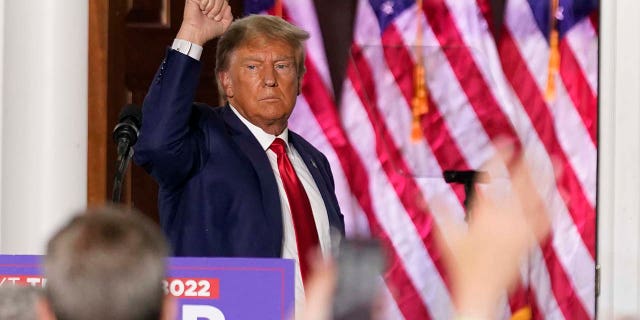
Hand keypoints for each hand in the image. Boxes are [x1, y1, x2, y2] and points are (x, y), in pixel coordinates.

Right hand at [177, 0, 232, 45]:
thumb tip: (228, 7)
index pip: (225, 2)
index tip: (216, 19)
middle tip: (210, 17)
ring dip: (211, 8)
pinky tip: (200, 9)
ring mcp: (202, 0)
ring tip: (205, 14)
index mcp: (215, 6)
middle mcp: (209, 2)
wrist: (196, 33)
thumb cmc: (208, 31)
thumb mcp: (223, 27)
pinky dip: (204, 5)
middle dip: (217, 10)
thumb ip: (229, 17)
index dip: (223, 10)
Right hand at [436, 145, 550, 318]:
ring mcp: (519, 229)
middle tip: (535, 148)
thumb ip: (438, 210)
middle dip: (530, 164)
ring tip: (555, 166)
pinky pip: (545, 221)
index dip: (500, 156)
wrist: (480, 288)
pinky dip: (552, 208)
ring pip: (538, 199)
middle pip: (522, 184)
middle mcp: (505, 218)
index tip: (505, 142)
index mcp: (484, 212)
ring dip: (547, 181)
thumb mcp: (445, 234)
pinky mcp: (528, 241)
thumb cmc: (462, 264)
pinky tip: (556, 200)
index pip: (493, 177)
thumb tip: (425, 195)